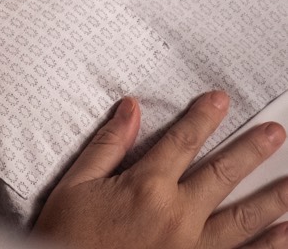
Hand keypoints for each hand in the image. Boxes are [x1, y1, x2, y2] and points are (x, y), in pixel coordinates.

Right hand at [33, 92, 287, 248]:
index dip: (203, 118)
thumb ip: (107, 146)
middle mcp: (177, 215)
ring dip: (275, 199)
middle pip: (222, 175)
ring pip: (244, 219)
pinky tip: (287, 234)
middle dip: (252, 151)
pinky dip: (269, 246)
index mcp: (145, 188)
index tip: (221, 99)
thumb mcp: (75, 185)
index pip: (181, 142)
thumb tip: (131, 109)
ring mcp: (193, 247)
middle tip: (278, 133)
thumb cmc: (68, 234)